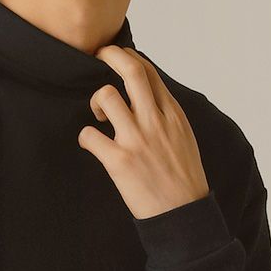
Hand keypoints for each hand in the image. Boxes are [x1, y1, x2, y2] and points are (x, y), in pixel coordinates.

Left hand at [78, 45, 209, 218]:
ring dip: (96, 101)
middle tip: (96, 58)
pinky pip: (89, 135)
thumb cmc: (183, 177)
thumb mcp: (183, 137)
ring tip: (99, 116)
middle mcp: (155, 121)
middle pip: (130, 71)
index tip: (113, 58)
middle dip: (108, 56)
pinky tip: (92, 145)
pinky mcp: (119, 161)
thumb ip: (165, 115)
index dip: (126, 58)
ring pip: (106, 96)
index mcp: (172, 114)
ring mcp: (136, 140)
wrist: (184, 214)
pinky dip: (86, 137)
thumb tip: (147, 96)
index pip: (148, 71)